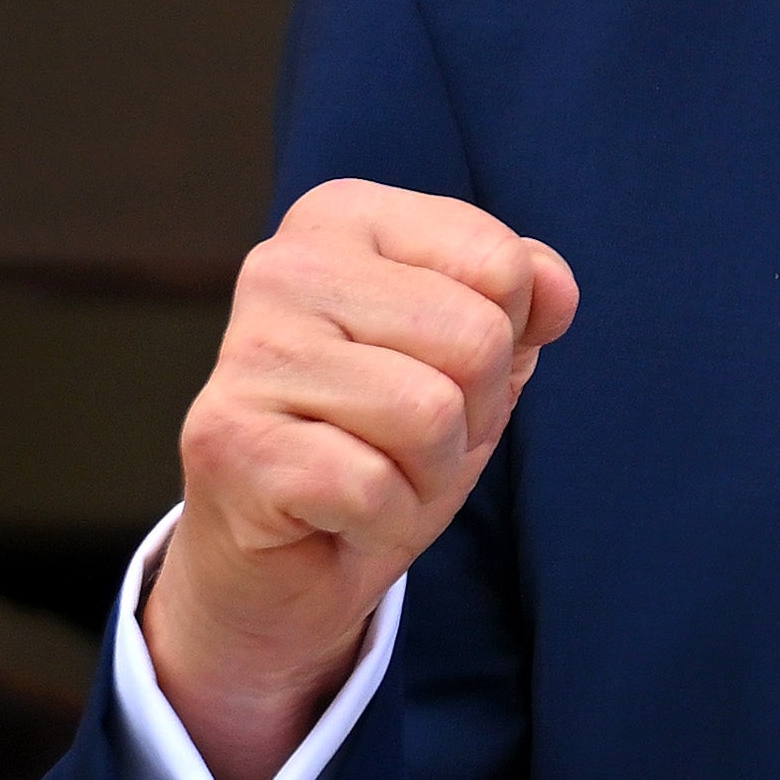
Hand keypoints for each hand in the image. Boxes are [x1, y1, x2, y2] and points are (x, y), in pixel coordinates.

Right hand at [149, 179, 576, 779]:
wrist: (284, 561)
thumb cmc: (382, 443)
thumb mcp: (473, 360)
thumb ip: (519, 299)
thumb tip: (551, 285)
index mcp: (344, 219)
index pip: (501, 263)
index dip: (503, 344)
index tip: (438, 374)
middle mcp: (283, 265)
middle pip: (475, 339)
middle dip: (470, 417)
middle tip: (405, 443)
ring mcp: (248, 350)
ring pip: (431, 414)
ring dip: (428, 475)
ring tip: (374, 474)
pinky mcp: (228, 440)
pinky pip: (375, 487)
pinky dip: (383, 521)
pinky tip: (336, 515)